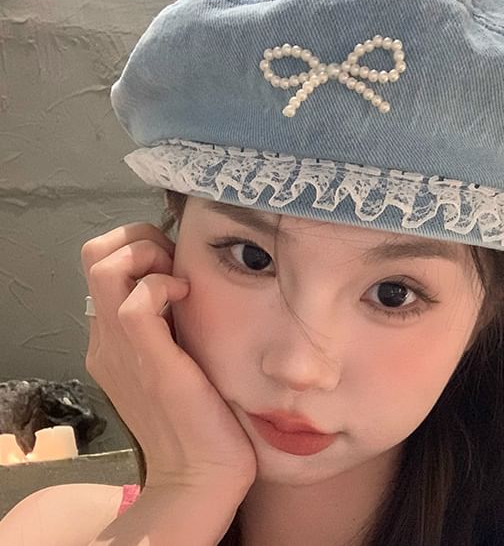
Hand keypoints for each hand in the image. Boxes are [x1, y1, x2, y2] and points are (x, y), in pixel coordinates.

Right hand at [81, 223, 256, 492]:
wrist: (199, 474)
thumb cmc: (201, 412)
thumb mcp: (178, 355)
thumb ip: (171, 322)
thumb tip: (190, 281)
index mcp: (112, 337)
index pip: (103, 263)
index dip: (140, 246)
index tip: (178, 262)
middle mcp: (105, 339)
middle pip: (94, 254)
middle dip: (139, 238)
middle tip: (175, 261)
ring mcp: (120, 350)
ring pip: (104, 265)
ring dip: (148, 253)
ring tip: (179, 277)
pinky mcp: (148, 362)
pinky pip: (136, 301)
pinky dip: (162, 283)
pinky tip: (187, 296)